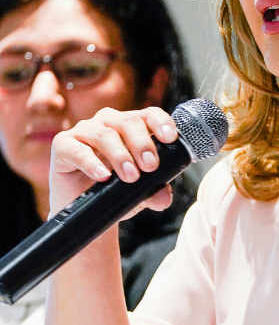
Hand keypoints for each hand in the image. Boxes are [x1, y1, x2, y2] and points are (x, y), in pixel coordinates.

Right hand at [48, 107, 177, 214]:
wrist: (84, 209)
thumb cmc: (113, 191)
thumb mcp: (139, 193)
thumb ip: (154, 192)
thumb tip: (164, 197)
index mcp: (131, 127)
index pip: (149, 115)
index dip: (161, 122)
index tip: (170, 138)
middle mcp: (108, 123)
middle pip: (128, 122)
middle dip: (142, 143)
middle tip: (151, 166)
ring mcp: (84, 131)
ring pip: (105, 134)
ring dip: (120, 155)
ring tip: (130, 176)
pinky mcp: (62, 144)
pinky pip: (76, 149)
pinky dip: (91, 163)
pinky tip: (102, 176)